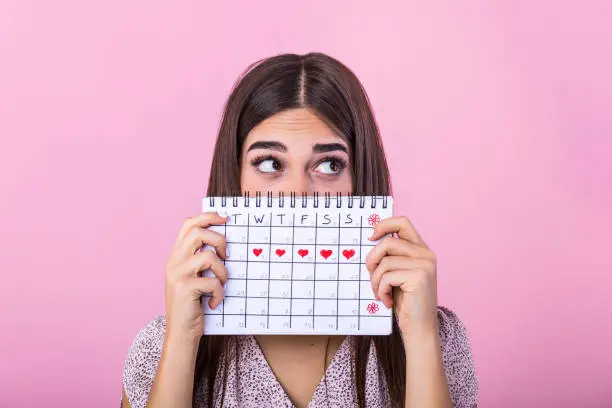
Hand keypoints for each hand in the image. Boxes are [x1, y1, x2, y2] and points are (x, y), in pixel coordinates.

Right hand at [164, 212, 227, 340]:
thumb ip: (201, 260)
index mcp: (176, 255)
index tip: (225, 219)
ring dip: (222, 271)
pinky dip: (219, 292)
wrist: (181, 332)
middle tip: (226, 256)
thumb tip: (225, 243)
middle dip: (219, 241)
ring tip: (221, 284)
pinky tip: (214, 302)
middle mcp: (174, 261)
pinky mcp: (184, 289)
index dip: (207, 217)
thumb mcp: (193, 277)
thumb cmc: (193, 304)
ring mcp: (177, 274)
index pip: (188, 224)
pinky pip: (212, 281)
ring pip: (208, 256)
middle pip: (198, 233)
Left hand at [365, 216, 438, 335]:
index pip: (403, 222)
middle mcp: (426, 254)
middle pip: (388, 242)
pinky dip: (381, 290)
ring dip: (375, 280)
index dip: (384, 224)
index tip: (371, 236)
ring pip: (384, 261)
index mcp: (422, 250)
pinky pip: (387, 276)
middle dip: (372, 259)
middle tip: (371, 276)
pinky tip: (387, 301)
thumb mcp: (398, 274)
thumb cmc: (405, 303)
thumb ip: (392, 256)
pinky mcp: (419, 277)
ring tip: (380, 293)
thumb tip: (371, 239)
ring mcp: (424, 265)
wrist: (420, 329)